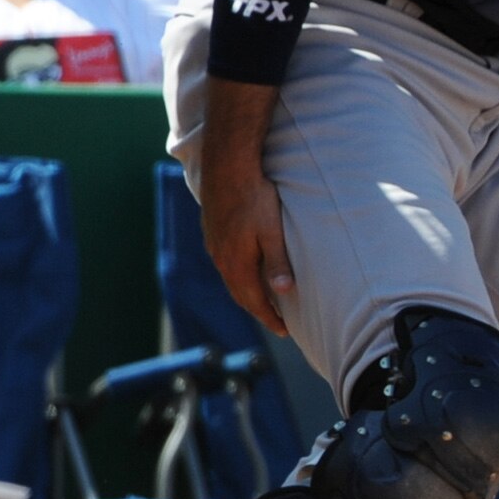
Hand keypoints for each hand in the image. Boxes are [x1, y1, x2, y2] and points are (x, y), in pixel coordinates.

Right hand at [201, 147, 296, 335]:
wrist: (227, 167)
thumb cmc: (254, 197)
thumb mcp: (272, 231)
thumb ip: (277, 262)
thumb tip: (283, 293)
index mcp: (236, 264)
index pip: (254, 301)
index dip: (270, 318)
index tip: (286, 331)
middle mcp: (221, 259)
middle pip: (241, 294)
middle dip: (259, 310)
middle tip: (278, 321)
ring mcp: (214, 246)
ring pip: (232, 279)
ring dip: (248, 292)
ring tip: (265, 300)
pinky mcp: (212, 232)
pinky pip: (226, 263)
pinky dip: (239, 275)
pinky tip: (247, 270)